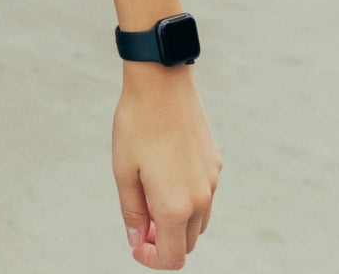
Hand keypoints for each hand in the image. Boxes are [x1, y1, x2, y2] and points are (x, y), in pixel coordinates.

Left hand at [112, 66, 221, 267]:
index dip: (153, 260)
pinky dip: (187, 198)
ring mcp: (211, 181)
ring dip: (177, 221)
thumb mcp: (123, 171)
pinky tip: (165, 172)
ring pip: (199, 220)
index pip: (173, 257)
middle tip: (140, 220)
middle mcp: (200, 199)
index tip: (137, 247)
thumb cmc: (136, 124)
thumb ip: (132, 212)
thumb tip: (138, 241)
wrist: (161, 82)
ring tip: (150, 194)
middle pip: (188, 242)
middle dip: (164, 240)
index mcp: (175, 206)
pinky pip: (204, 194)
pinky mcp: (215, 163)